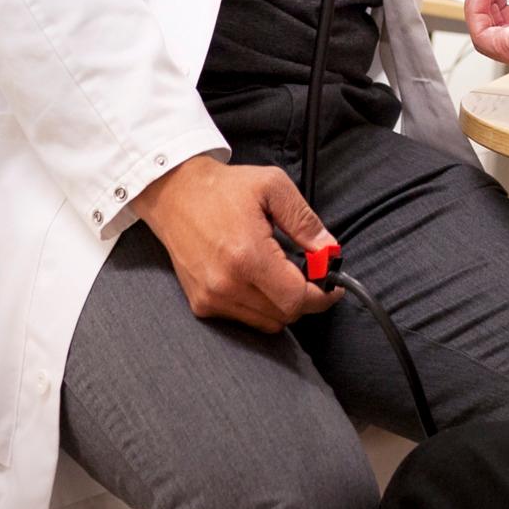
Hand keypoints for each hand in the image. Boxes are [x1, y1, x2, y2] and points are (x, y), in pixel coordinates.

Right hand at [130, 156, 337, 331]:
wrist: (175, 194)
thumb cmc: (224, 188)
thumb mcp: (273, 187)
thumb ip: (305, 221)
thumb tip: (329, 251)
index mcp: (247, 256)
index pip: (297, 299)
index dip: (322, 296)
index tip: (333, 285)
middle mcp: (226, 285)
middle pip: (285, 314)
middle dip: (305, 296)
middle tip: (309, 272)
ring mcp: (211, 298)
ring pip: (267, 322)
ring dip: (282, 302)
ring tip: (279, 271)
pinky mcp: (201, 304)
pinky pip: (245, 318)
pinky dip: (260, 305)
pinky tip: (257, 278)